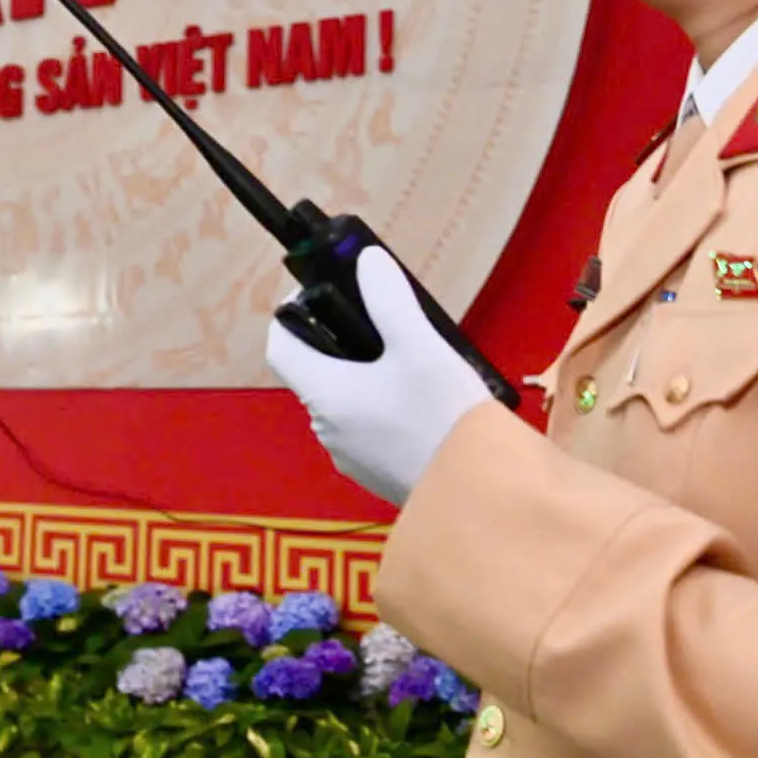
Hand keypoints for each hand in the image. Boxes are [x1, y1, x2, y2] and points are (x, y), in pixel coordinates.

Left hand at [264, 246, 489, 506]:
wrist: (476, 496)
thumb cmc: (443, 417)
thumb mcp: (420, 347)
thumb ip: (389, 301)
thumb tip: (368, 262)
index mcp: (324, 394)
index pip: (280, 346)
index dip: (293, 312)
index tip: (323, 292)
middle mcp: (327, 428)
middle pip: (316, 370)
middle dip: (342, 339)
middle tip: (382, 318)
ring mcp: (351, 456)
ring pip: (345, 399)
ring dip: (367, 374)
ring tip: (411, 357)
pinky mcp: (377, 473)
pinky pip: (367, 427)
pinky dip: (383, 405)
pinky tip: (423, 399)